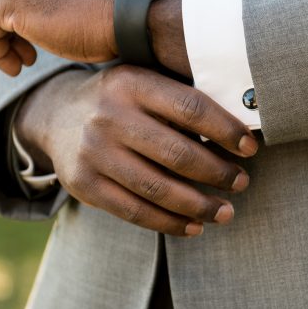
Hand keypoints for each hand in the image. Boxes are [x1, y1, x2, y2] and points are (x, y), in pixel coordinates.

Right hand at [15, 65, 258, 236]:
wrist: (56, 115)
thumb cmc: (121, 100)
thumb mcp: (144, 83)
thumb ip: (180, 100)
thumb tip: (242, 130)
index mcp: (132, 83)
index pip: (191, 108)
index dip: (226, 131)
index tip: (251, 148)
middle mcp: (109, 115)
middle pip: (178, 153)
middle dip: (218, 173)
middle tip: (241, 183)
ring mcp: (93, 152)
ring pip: (158, 189)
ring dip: (199, 206)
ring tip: (225, 212)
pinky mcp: (83, 185)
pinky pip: (134, 212)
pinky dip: (169, 223)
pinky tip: (194, 226)